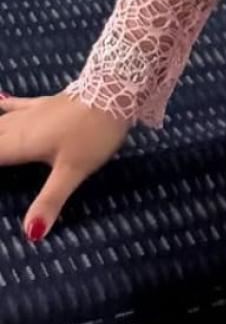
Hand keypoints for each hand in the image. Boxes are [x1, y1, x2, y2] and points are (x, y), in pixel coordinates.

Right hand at [0, 89, 130, 241]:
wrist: (116, 88)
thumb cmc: (93, 132)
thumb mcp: (73, 170)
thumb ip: (50, 200)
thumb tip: (29, 235)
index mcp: (19, 144)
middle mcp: (19, 127)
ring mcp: (32, 112)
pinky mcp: (46, 104)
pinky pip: (15, 106)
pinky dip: (3, 106)